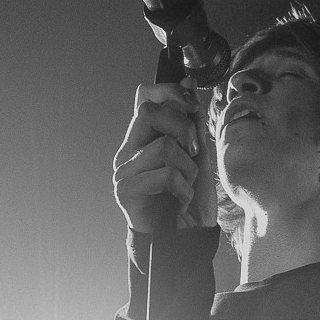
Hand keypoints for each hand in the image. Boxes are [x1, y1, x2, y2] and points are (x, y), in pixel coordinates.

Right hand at [113, 80, 217, 235]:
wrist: (183, 240)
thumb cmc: (188, 198)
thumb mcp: (196, 153)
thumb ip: (190, 119)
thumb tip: (187, 79)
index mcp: (142, 139)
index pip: (145, 96)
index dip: (170, 93)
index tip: (193, 107)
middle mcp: (127, 151)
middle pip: (150, 112)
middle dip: (184, 129)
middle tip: (194, 153)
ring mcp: (123, 171)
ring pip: (164, 146)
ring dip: (188, 168)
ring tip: (186, 186)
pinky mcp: (126, 191)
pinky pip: (164, 174)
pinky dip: (183, 188)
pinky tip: (180, 201)